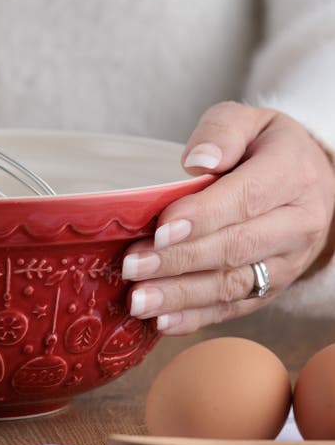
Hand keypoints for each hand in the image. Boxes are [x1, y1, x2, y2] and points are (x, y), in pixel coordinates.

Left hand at [122, 102, 334, 334]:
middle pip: (236, 248)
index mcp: (292, 175)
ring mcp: (288, 262)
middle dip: (179, 260)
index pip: (246, 199)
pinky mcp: (273, 287)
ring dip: (181, 296)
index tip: (162, 228)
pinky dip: (197, 318)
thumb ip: (222, 132)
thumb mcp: (249, 121)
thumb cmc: (266, 148)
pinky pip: (235, 307)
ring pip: (233, 284)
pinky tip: (162, 323)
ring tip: (138, 300)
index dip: (203, 216)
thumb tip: (197, 160)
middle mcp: (298, 224)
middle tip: (133, 266)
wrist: (310, 181)